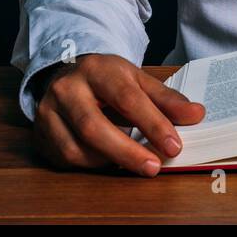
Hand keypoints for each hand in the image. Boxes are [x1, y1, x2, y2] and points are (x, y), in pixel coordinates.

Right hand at [32, 53, 205, 176]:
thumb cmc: (106, 79)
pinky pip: (65, 159)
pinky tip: (108, 159)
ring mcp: (47, 112)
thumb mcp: (137, 79)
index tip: (174, 146)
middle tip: (154, 167)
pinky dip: (91, 164)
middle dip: (127, 152)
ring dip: (109, 161)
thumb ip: (166, 99)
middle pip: (94, 127)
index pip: (127, 98)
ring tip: (133, 160)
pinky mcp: (39, 133)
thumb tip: (197, 115)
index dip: (153, 123)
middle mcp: (67, 88)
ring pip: (76, 149)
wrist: (65, 72)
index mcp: (97, 69)